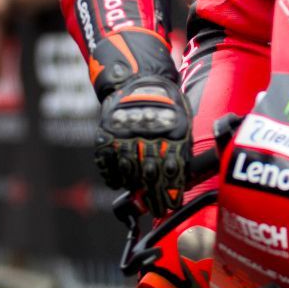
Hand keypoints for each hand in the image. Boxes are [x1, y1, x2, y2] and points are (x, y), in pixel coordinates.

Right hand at [95, 72, 190, 215]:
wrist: (135, 77)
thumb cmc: (164, 104)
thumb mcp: (181, 122)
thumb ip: (180, 151)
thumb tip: (178, 183)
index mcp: (172, 132)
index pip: (173, 171)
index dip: (172, 193)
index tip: (171, 206)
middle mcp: (149, 135)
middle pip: (151, 176)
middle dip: (154, 198)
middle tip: (156, 210)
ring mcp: (125, 135)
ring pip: (129, 172)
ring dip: (134, 188)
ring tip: (139, 197)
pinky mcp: (106, 133)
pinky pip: (107, 163)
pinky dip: (112, 176)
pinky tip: (118, 182)